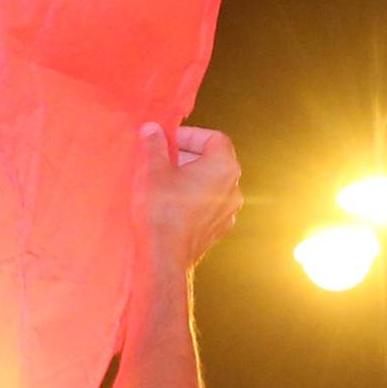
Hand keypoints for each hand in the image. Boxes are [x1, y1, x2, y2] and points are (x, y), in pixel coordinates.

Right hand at [137, 125, 240, 270]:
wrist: (165, 258)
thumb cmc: (162, 210)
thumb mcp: (153, 170)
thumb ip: (155, 144)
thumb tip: (153, 129)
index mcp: (224, 167)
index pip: (214, 138)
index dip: (191, 135)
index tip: (168, 140)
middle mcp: (234, 188)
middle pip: (214, 160)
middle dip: (188, 156)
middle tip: (162, 158)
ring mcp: (228, 212)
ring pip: (211, 184)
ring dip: (190, 178)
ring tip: (164, 180)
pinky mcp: (218, 229)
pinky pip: (208, 205)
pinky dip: (192, 199)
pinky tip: (171, 204)